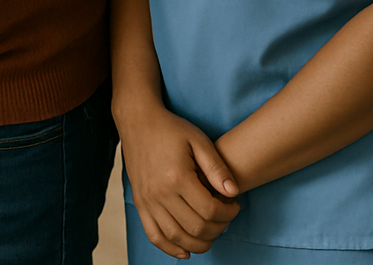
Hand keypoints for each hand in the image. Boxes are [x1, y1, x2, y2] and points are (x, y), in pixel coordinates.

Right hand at [118, 100, 239, 258]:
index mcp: (177, 177)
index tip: (234, 205)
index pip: (210, 210)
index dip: (229, 213)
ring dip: (199, 243)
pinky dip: (170, 248)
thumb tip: (234, 193)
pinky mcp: (139, 202)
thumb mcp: (198, 140)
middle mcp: (160, 193)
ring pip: (177, 237)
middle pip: (196, 228)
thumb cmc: (170, 129)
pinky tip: (185, 251)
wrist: (138, 121)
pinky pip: (154, 235)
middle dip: (219, 228)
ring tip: (211, 231)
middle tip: (225, 217)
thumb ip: (216, 168)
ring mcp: (147, 200)